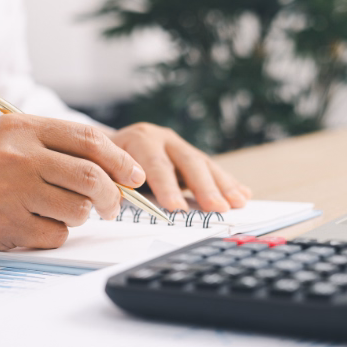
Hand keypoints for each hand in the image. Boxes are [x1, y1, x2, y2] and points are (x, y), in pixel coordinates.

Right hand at [0, 115, 145, 250]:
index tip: (134, 176)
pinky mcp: (9, 225)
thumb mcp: (9, 140)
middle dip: (112, 195)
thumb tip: (115, 171)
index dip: (120, 160)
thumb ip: (57, 147)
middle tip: (112, 205)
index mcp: (23, 128)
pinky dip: (56, 234)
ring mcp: (13, 192)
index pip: (88, 140)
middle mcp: (19, 156)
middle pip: (91, 176)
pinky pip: (57, 235)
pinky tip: (35, 224)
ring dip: (81, 216)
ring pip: (78, 209)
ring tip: (61, 211)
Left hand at [109, 123, 250, 212]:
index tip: (176, 208)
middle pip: (187, 162)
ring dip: (223, 186)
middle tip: (216, 208)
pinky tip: (243, 194)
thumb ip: (113, 183)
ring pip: (204, 165)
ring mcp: (178, 145)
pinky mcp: (189, 155)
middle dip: (204, 187)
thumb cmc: (105, 162)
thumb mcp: (103, 169)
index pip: (155, 164)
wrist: (106, 144)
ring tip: (237, 203)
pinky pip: (211, 169)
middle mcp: (161, 138)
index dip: (167, 187)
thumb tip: (119, 202)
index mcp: (138, 140)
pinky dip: (228, 183)